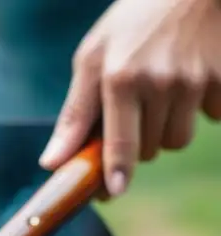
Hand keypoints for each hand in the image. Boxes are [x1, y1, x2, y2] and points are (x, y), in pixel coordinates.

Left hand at [39, 0, 220, 196]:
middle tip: (131, 114)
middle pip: (147, 149)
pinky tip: (189, 80)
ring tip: (159, 94)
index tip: (115, 191)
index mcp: (121, 78)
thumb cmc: (132, 23)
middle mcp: (160, 82)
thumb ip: (74, 115)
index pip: (120, 142)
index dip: (117, 171)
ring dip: (164, 130)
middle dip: (135, 143)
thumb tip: (52, 163)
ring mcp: (196, 80)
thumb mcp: (93, 58)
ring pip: (176, 140)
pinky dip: (198, 110)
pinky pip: (210, 119)